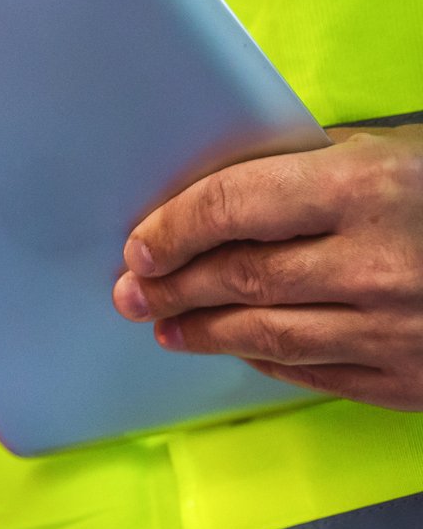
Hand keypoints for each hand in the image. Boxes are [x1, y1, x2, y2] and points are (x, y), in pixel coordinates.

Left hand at [113, 125, 422, 408]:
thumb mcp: (398, 149)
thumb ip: (314, 167)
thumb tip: (225, 191)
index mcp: (365, 188)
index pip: (232, 208)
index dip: (171, 229)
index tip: (138, 244)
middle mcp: (373, 263)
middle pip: (239, 280)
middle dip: (172, 286)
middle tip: (133, 291)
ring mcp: (394, 328)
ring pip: (267, 336)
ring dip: (203, 332)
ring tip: (166, 324)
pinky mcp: (411, 379)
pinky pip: (316, 374)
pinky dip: (266, 360)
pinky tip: (237, 348)